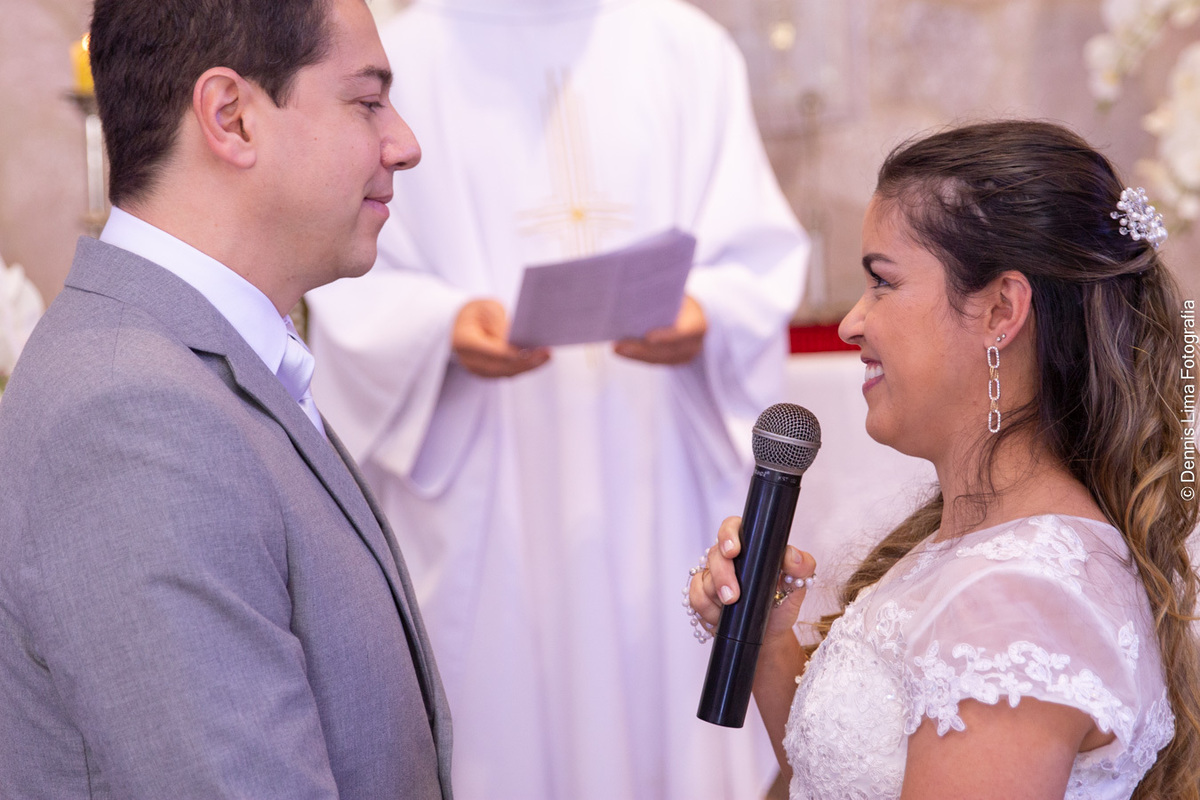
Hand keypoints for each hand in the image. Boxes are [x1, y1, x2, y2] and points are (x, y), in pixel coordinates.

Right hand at [451, 299, 549, 377]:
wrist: (459, 325)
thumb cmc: (475, 313)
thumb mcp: (486, 308)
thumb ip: (499, 323)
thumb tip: (516, 341)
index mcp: (464, 341)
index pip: (491, 351)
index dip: (511, 353)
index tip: (531, 350)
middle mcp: (469, 361)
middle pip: (501, 366)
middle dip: (526, 361)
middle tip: (547, 353)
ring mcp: (478, 371)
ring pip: (507, 373)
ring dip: (529, 366)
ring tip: (547, 356)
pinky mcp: (488, 374)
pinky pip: (509, 372)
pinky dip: (524, 366)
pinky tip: (539, 359)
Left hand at [613, 295, 705, 364]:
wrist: (695, 310)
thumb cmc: (680, 296)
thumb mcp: (677, 293)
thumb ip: (663, 296)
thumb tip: (635, 289)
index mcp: (699, 324)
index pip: (684, 333)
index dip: (667, 337)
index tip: (648, 337)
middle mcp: (695, 344)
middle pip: (666, 350)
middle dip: (641, 349)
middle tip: (618, 345)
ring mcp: (685, 356)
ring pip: (658, 359)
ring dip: (634, 354)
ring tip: (616, 347)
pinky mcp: (674, 361)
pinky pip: (654, 361)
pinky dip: (637, 356)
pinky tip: (621, 350)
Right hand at [688, 516, 816, 641]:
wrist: (769, 633)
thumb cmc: (781, 604)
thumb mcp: (798, 585)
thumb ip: (802, 566)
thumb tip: (792, 556)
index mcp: (749, 547)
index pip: (732, 527)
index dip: (728, 535)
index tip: (733, 550)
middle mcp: (727, 558)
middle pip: (714, 554)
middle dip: (722, 576)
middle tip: (732, 596)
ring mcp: (712, 576)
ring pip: (703, 578)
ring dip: (715, 596)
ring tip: (731, 608)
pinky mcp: (702, 595)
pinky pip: (695, 597)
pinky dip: (708, 609)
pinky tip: (720, 616)